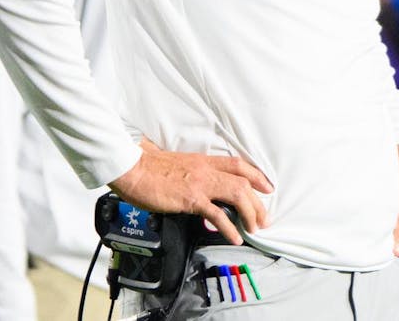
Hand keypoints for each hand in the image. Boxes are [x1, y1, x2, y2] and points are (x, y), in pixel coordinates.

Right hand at [108, 139, 272, 245]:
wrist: (131, 168)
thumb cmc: (147, 166)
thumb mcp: (176, 164)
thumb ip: (188, 170)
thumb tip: (191, 179)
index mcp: (203, 160)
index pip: (238, 164)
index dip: (256, 174)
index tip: (267, 186)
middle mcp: (206, 169)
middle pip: (243, 181)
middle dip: (258, 201)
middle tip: (264, 218)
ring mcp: (200, 184)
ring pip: (237, 194)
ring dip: (250, 213)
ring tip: (254, 228)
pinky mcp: (191, 199)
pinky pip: (217, 214)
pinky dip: (230, 228)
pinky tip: (235, 237)